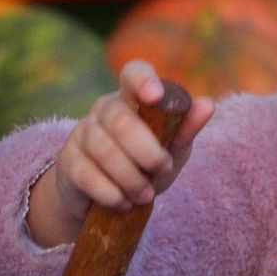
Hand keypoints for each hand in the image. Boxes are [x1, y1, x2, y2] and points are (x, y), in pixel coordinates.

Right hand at [27, 61, 214, 246]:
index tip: (155, 96)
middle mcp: (103, 110)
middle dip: (147, 152)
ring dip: (131, 178)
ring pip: (105, 151)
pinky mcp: (68, 163)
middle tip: (162, 171)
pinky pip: (87, 176)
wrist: (108, 197)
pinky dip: (111, 194)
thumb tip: (208, 104)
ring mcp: (82, 134)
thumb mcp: (171, 148)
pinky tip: (123, 202)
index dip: (143, 81)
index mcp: (132, 99)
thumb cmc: (145, 163)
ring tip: (145, 195)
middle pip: (121, 121)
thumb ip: (187, 128)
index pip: (133, 73)